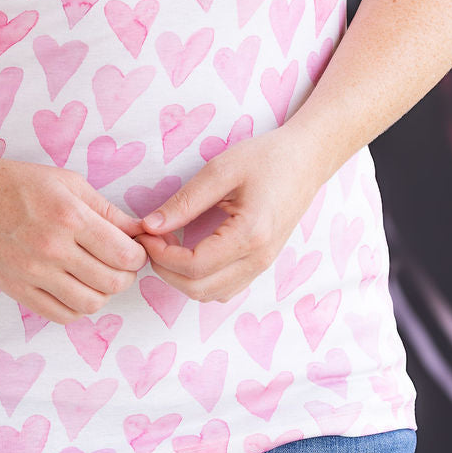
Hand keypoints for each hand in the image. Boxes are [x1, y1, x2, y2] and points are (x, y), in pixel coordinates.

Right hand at [0, 152, 149, 323]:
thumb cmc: (19, 184)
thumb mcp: (67, 183)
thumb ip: (106, 209)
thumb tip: (139, 232)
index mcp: (69, 217)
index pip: (124, 254)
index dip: (138, 255)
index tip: (135, 250)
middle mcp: (53, 249)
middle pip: (112, 283)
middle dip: (126, 276)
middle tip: (122, 265)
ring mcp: (34, 274)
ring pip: (90, 303)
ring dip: (104, 294)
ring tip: (99, 277)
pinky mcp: (18, 291)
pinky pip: (61, 315)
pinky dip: (78, 308)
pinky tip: (77, 289)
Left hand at [134, 125, 326, 303]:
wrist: (306, 160)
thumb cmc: (266, 158)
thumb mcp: (221, 169)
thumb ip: (185, 201)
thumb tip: (150, 226)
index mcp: (250, 235)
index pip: (194, 266)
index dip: (161, 255)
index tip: (144, 233)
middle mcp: (259, 259)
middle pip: (199, 289)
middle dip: (165, 270)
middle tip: (150, 240)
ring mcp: (262, 265)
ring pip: (211, 294)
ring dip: (181, 278)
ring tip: (167, 244)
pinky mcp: (261, 263)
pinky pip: (225, 287)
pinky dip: (200, 279)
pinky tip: (188, 250)